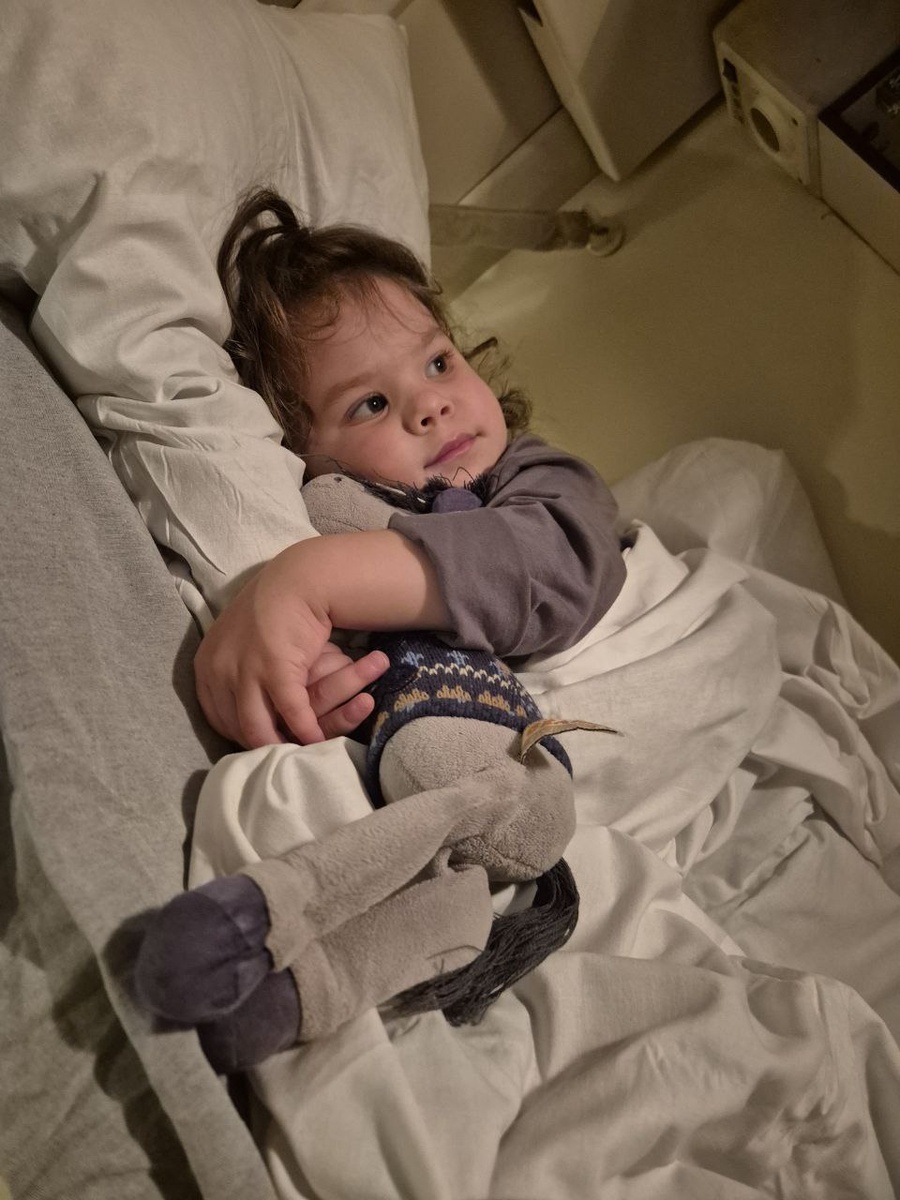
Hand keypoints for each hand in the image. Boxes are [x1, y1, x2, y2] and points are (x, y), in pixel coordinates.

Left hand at [194, 553, 386, 748]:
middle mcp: (218, 671)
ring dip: (279, 747)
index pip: (216, 717)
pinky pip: (293, 715)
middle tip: (279, 756)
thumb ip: (229, 667)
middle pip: (235, 728)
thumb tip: (232, 696)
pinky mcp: (278, 672)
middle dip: (258, 746)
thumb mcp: (235, 640)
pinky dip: (307, 733)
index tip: (260, 741)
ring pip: (258, 730)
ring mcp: (246, 672)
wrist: (298, 581)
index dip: (239, 734)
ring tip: (296, 755)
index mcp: (206, 664)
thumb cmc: (272, 609)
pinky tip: (318, 742)